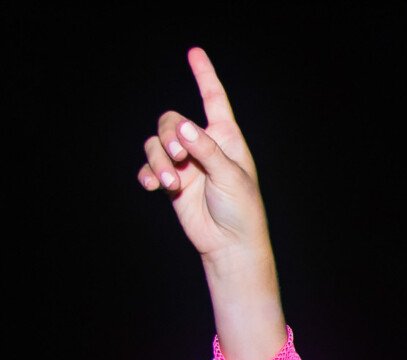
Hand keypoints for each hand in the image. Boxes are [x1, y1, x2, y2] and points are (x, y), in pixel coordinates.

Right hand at [138, 48, 269, 269]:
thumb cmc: (241, 209)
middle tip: (179, 157)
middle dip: (169, 135)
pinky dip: (149, 174)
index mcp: (226, 138)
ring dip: (158, 160)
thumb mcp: (231, 177)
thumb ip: (207, 150)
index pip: (214, 100)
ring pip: (156, 144)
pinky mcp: (171, 182)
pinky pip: (149, 167)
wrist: (230, 244)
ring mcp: (185, 164)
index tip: (194, 52)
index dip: (204, 75)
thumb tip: (183, 127)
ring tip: (170, 182)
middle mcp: (203, 146)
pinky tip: (155, 186)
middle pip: (171, 121)